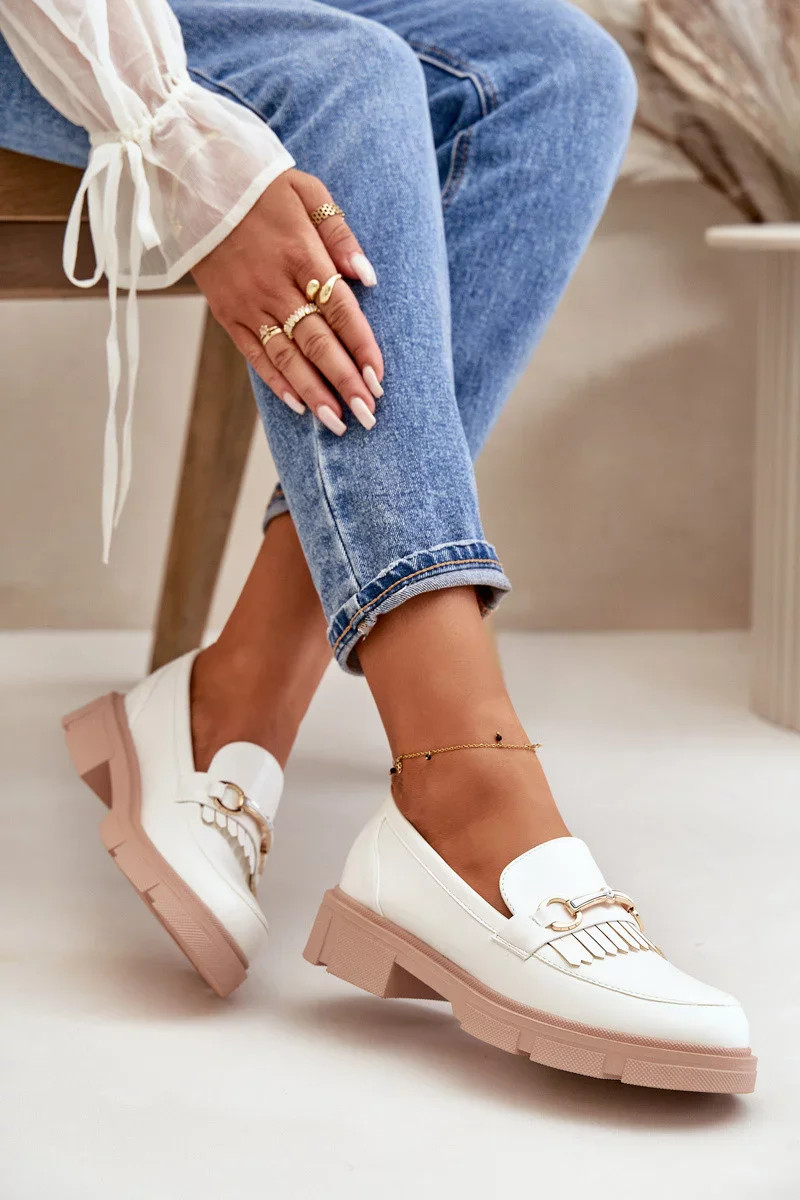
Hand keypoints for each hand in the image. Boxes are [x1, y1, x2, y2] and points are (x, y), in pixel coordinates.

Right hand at [192, 169, 382, 433]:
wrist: (192, 178)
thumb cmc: (259, 184)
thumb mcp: (306, 190)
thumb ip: (339, 233)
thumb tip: (367, 276)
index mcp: (300, 252)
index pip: (340, 309)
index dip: (361, 347)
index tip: (380, 379)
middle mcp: (274, 283)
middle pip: (317, 342)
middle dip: (344, 382)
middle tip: (368, 416)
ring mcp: (247, 302)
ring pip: (286, 356)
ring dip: (314, 394)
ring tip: (338, 424)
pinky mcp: (226, 312)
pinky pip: (254, 354)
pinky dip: (277, 381)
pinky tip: (300, 405)